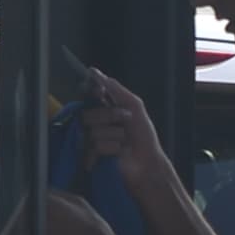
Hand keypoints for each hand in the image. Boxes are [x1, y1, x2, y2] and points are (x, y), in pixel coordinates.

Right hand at [71, 69, 181, 207]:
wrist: (147, 161)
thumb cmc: (143, 135)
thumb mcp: (134, 106)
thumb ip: (116, 89)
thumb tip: (95, 72)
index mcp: (104, 109)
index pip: (87, 96)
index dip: (90, 92)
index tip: (99, 91)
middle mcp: (95, 123)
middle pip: (88, 113)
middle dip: (111, 116)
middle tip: (125, 121)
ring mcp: (91, 139)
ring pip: (93, 130)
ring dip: (115, 135)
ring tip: (124, 141)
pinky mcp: (91, 156)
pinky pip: (95, 145)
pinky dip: (112, 148)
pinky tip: (118, 152)